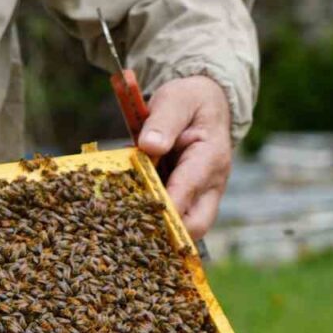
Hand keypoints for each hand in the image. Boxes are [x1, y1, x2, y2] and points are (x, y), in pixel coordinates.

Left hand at [136, 75, 232, 240]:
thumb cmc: (189, 102)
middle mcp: (211, 184)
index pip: (187, 192)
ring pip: (184, 228)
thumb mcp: (176, 101)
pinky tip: (125, 212)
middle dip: (165, 232)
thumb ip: (163, 121)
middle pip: (195, 225)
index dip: (163, 206)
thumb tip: (150, 145)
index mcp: (210, 159)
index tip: (135, 212)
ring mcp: (201, 196)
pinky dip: (152, 219)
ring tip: (122, 223)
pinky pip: (173, 218)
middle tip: (127, 228)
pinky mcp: (188, 200)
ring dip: (156, 228)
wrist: (204, 105)